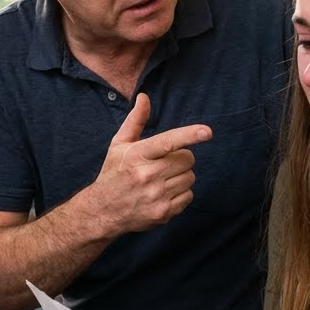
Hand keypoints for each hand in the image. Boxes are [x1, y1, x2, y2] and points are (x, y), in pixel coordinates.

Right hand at [89, 93, 210, 234]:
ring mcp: (156, 196)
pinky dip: (181, 193)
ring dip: (181, 175)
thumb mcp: (119, 145)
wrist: (103, 211)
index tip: (207, 132)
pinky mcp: (163, 213)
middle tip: (164, 162)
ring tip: (162, 179)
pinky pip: (189, 196)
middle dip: (181, 158)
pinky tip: (164, 193)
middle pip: (186, 159)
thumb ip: (135, 121)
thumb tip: (144, 97)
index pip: (167, 141)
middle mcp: (147, 175)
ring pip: (190, 177)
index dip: (189, 135)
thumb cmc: (113, 173)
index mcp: (136, 155)